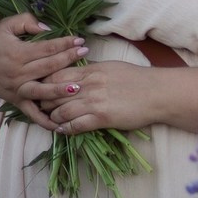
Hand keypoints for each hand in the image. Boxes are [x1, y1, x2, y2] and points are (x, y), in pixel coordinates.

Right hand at [0, 13, 87, 128]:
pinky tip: (60, 125)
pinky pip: (31, 113)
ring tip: (78, 88)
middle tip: (85, 53)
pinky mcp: (16, 101)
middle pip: (48, 67)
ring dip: (60, 91)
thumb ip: (26, 22)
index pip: (46, 48)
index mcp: (17, 54)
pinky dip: (44, 121)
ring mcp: (17, 89)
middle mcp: (18, 73)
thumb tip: (47, 28)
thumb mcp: (6, 25)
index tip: (79, 40)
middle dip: (69, 59)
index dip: (64, 43)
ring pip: (42, 92)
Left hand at [43, 59, 157, 136]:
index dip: (44, 84)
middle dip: (44, 101)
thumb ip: (91, 70)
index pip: (56, 75)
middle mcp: (88, 84)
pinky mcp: (101, 118)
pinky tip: (62, 130)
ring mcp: (94, 102)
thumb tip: (77, 72)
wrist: (157, 93)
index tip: (41, 90)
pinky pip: (75, 125)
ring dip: (53, 117)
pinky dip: (65, 129)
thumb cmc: (137, 79)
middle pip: (53, 93)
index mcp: (90, 70)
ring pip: (61, 111)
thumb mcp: (111, 67)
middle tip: (41, 108)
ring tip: (50, 120)